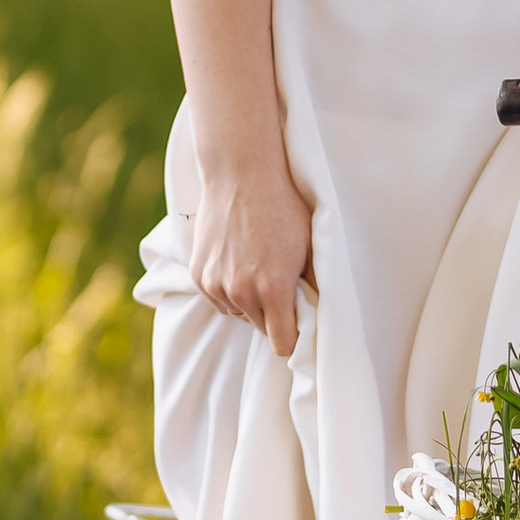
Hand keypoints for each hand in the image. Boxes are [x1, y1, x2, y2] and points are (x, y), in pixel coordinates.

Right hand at [189, 158, 314, 354]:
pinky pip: (219, 299)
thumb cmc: (283, 207)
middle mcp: (241, 293)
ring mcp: (215, 284)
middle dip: (273, 315)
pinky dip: (229, 290)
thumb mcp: (310, 246)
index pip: (283, 344)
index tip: (299, 323)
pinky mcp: (198, 275)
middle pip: (262, 329)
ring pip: (239, 313)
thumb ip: (316, 284)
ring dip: (250, 302)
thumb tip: (322, 310)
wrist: (241, 174)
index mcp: (273, 290)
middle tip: (281, 285)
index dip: (294, 337)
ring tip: (258, 268)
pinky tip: (240, 264)